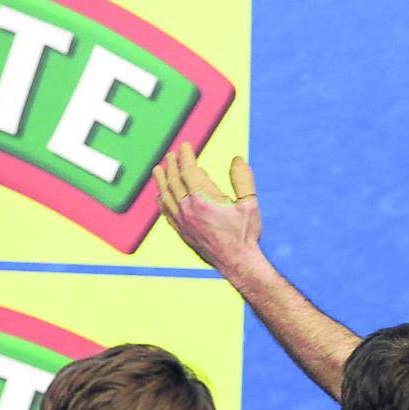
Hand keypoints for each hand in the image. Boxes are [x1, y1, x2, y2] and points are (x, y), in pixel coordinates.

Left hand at [153, 142, 261, 270]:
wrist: (237, 263)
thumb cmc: (245, 234)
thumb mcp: (250, 204)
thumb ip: (243, 179)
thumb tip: (237, 159)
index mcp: (203, 199)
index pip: (188, 170)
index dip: (185, 156)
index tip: (185, 146)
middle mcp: (188, 209)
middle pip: (173, 180)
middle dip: (171, 164)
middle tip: (171, 154)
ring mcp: (182, 222)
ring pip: (165, 195)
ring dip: (161, 180)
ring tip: (158, 169)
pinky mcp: (181, 232)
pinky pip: (166, 212)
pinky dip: (161, 200)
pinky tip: (161, 195)